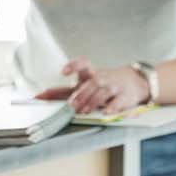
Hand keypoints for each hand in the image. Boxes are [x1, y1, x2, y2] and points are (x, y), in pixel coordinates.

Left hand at [33, 57, 149, 114]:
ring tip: (84, 110)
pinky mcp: (125, 97)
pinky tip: (106, 112)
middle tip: (71, 105)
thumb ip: (63, 91)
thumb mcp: (84, 83)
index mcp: (90, 73)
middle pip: (91, 83)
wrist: (134, 81)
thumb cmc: (103, 83)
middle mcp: (102, 78)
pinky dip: (113, 107)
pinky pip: (119, 101)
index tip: (63, 72)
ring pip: (103, 91)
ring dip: (93, 101)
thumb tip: (41, 95)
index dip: (73, 65)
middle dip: (81, 94)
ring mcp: (114, 86)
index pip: (83, 64)